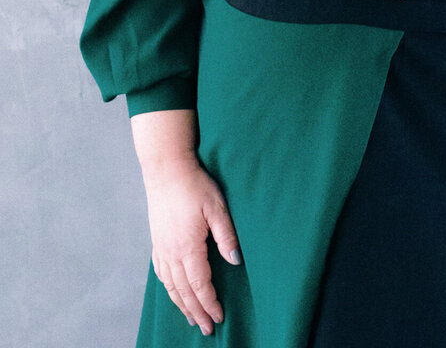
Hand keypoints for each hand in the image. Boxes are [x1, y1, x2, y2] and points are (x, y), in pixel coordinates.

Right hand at [141, 157, 241, 335]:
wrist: (166, 170)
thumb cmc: (194, 185)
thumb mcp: (217, 207)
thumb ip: (227, 236)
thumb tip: (235, 261)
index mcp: (188, 247)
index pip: (200, 285)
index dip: (210, 303)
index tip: (218, 317)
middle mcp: (171, 252)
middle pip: (184, 291)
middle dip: (197, 311)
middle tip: (207, 329)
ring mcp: (161, 248)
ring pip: (171, 286)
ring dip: (182, 305)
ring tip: (192, 319)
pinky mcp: (157, 241)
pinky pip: (161, 273)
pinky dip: (169, 289)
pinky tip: (174, 293)